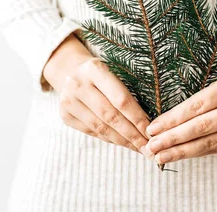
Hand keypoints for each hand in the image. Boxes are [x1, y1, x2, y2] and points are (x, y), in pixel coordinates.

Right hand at [43, 33, 153, 157]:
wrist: (71, 71)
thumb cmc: (102, 73)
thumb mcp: (114, 70)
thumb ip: (128, 89)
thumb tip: (151, 121)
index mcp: (94, 69)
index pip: (121, 99)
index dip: (137, 118)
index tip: (152, 131)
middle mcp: (78, 84)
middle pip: (110, 116)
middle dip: (132, 134)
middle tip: (148, 146)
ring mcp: (68, 101)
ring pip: (100, 127)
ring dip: (122, 140)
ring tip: (138, 148)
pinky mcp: (65, 115)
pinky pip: (92, 132)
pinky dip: (109, 139)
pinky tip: (123, 143)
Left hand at [144, 63, 216, 163]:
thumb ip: (198, 101)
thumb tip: (165, 123)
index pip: (197, 106)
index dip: (173, 119)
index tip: (153, 128)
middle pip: (202, 126)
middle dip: (173, 138)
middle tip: (152, 146)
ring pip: (210, 142)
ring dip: (182, 151)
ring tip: (161, 156)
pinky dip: (197, 152)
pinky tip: (181, 155)